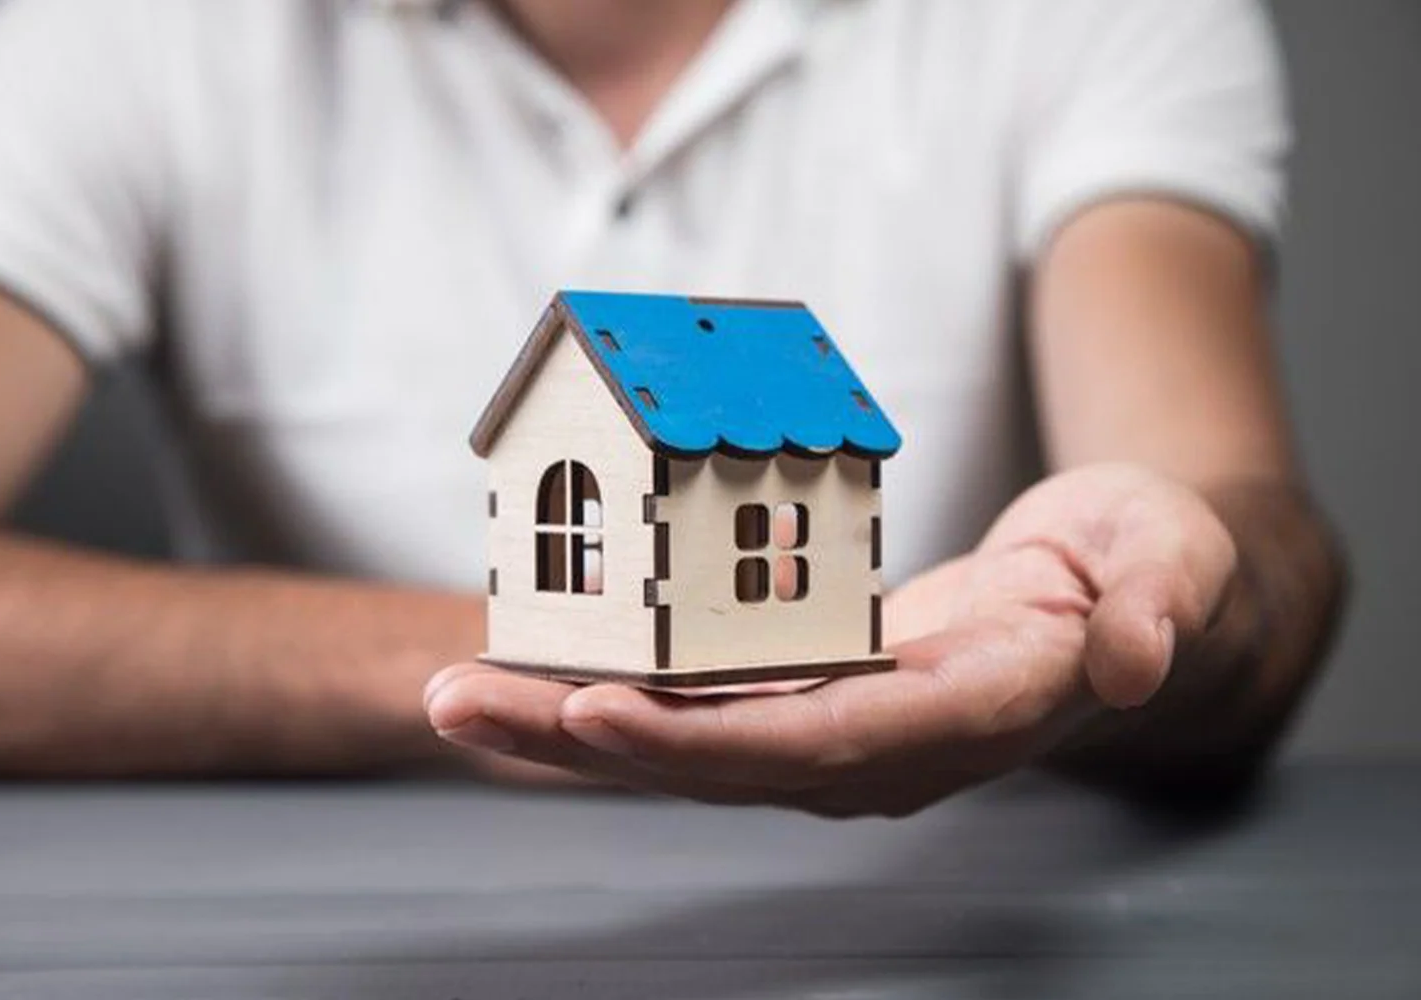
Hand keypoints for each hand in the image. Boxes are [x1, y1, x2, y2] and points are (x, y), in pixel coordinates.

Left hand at [423, 463, 1235, 816]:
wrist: (1122, 598)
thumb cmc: (1148, 570)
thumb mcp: (1173, 565)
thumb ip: (1155, 610)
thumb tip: (1129, 654)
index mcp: (960, 717)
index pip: (817, 746)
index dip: (705, 739)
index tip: (594, 709)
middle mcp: (881, 744)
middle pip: (712, 761)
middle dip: (580, 740)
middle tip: (455, 702)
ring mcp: (838, 725)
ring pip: (684, 740)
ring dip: (565, 724)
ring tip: (455, 692)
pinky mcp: (812, 692)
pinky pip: (697, 703)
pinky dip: (613, 690)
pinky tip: (533, 668)